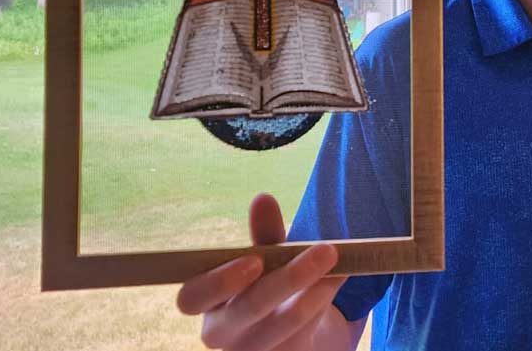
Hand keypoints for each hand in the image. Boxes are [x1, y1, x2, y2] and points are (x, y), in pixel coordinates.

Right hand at [176, 193, 346, 349]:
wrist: (290, 333)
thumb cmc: (266, 284)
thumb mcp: (265, 257)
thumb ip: (263, 233)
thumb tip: (262, 198)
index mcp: (205, 301)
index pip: (192, 298)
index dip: (219, 282)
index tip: (254, 260)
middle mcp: (222, 332)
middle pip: (246, 310)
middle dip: (288, 279)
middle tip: (325, 250)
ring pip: (282, 325)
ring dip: (316, 288)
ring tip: (338, 260)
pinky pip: (303, 334)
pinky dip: (324, 302)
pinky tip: (340, 277)